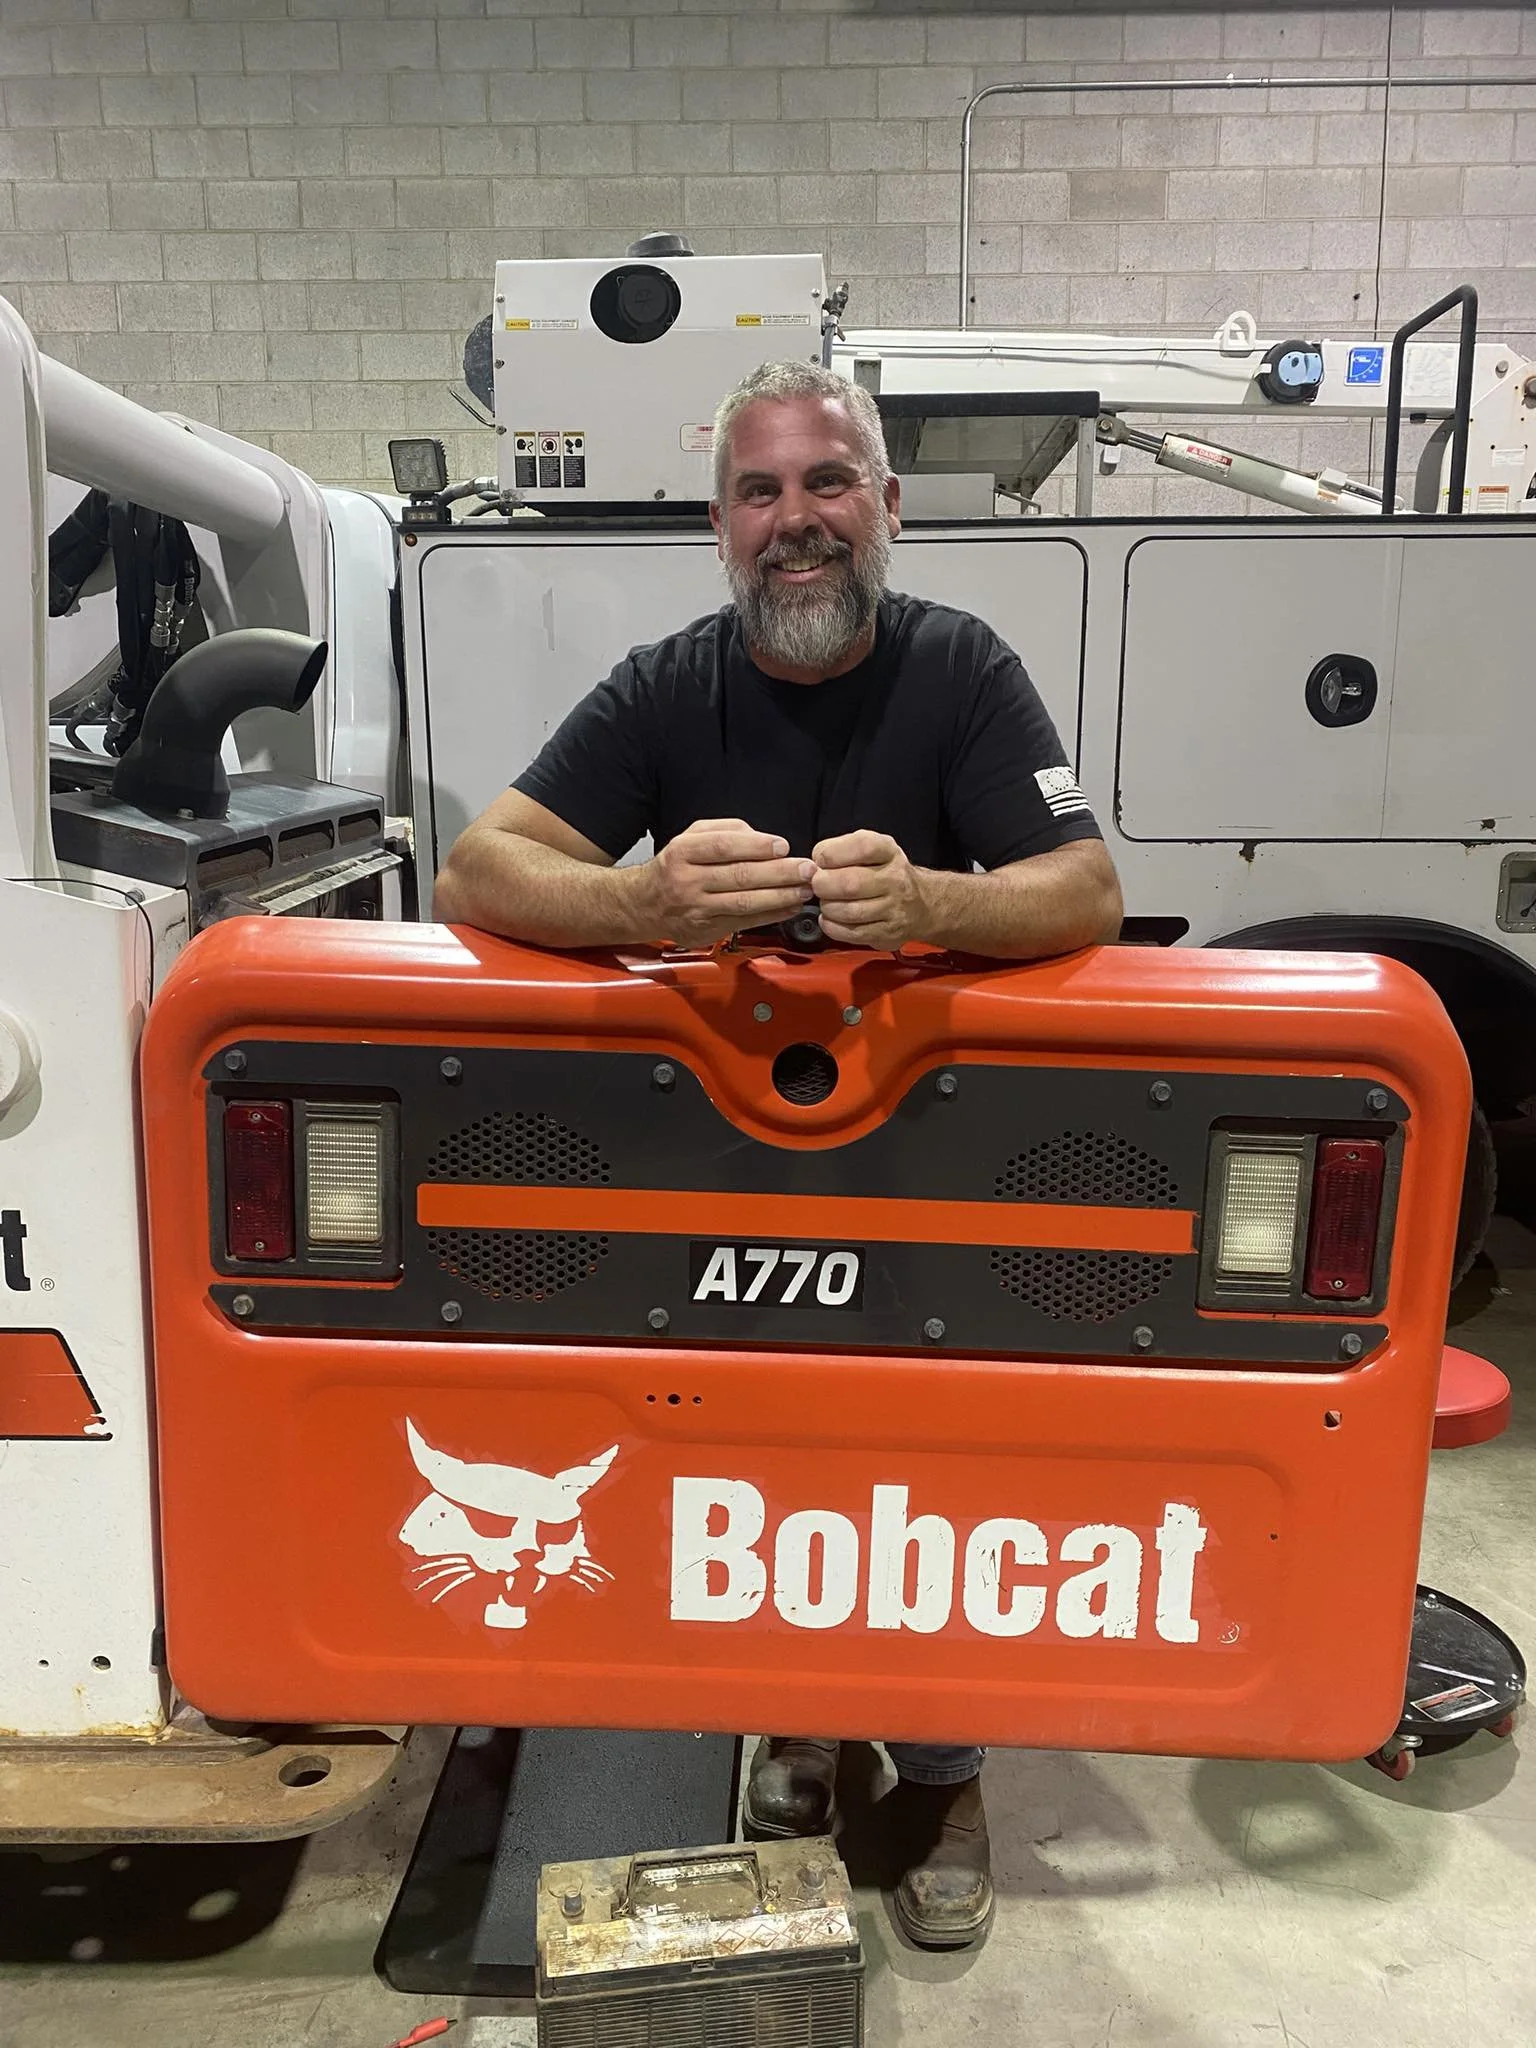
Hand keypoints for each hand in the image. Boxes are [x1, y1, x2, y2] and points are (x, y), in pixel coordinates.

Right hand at [636, 818, 813, 947]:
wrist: (644, 904)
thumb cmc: (674, 867)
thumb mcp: (690, 837)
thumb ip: (724, 830)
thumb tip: (760, 838)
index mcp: (683, 852)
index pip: (723, 847)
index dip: (756, 846)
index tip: (783, 846)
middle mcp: (687, 881)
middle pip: (739, 876)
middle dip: (779, 873)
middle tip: (807, 869)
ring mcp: (697, 909)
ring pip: (744, 902)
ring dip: (780, 896)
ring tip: (804, 889)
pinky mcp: (706, 930)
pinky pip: (744, 922)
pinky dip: (771, 915)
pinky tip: (790, 907)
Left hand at [810, 830, 929, 948]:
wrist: (922, 904)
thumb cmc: (885, 874)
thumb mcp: (872, 849)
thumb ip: (843, 849)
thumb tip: (814, 865)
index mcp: (888, 851)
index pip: (861, 847)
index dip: (832, 854)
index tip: (821, 860)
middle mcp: (895, 879)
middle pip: (850, 884)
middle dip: (823, 885)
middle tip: (818, 885)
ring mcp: (894, 909)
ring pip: (849, 911)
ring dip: (828, 907)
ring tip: (827, 902)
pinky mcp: (887, 933)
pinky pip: (852, 933)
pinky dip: (832, 926)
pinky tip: (831, 919)